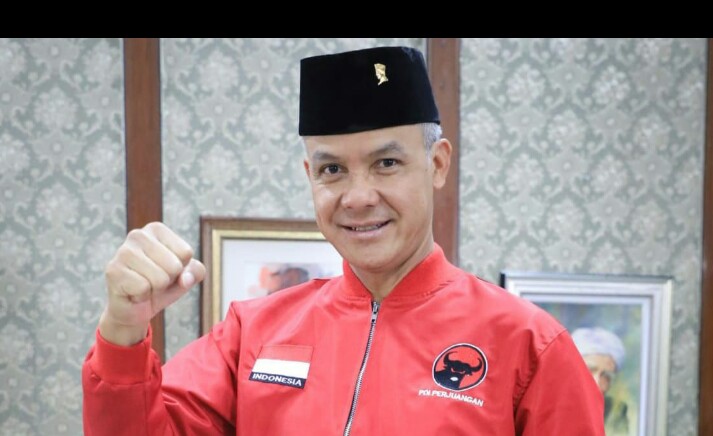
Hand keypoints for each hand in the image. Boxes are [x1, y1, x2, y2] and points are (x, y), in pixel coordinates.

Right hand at [99, 222, 205, 345]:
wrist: (134, 308)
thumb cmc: (161, 286)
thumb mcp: (186, 276)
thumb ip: (196, 272)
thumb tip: (185, 279)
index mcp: (156, 229)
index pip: (186, 253)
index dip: (181, 268)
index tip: (166, 270)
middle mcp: (138, 235)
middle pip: (174, 266)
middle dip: (168, 280)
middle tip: (154, 281)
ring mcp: (122, 251)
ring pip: (159, 279)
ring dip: (155, 289)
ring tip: (144, 286)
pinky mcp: (113, 270)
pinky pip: (143, 288)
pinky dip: (142, 296)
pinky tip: (132, 292)